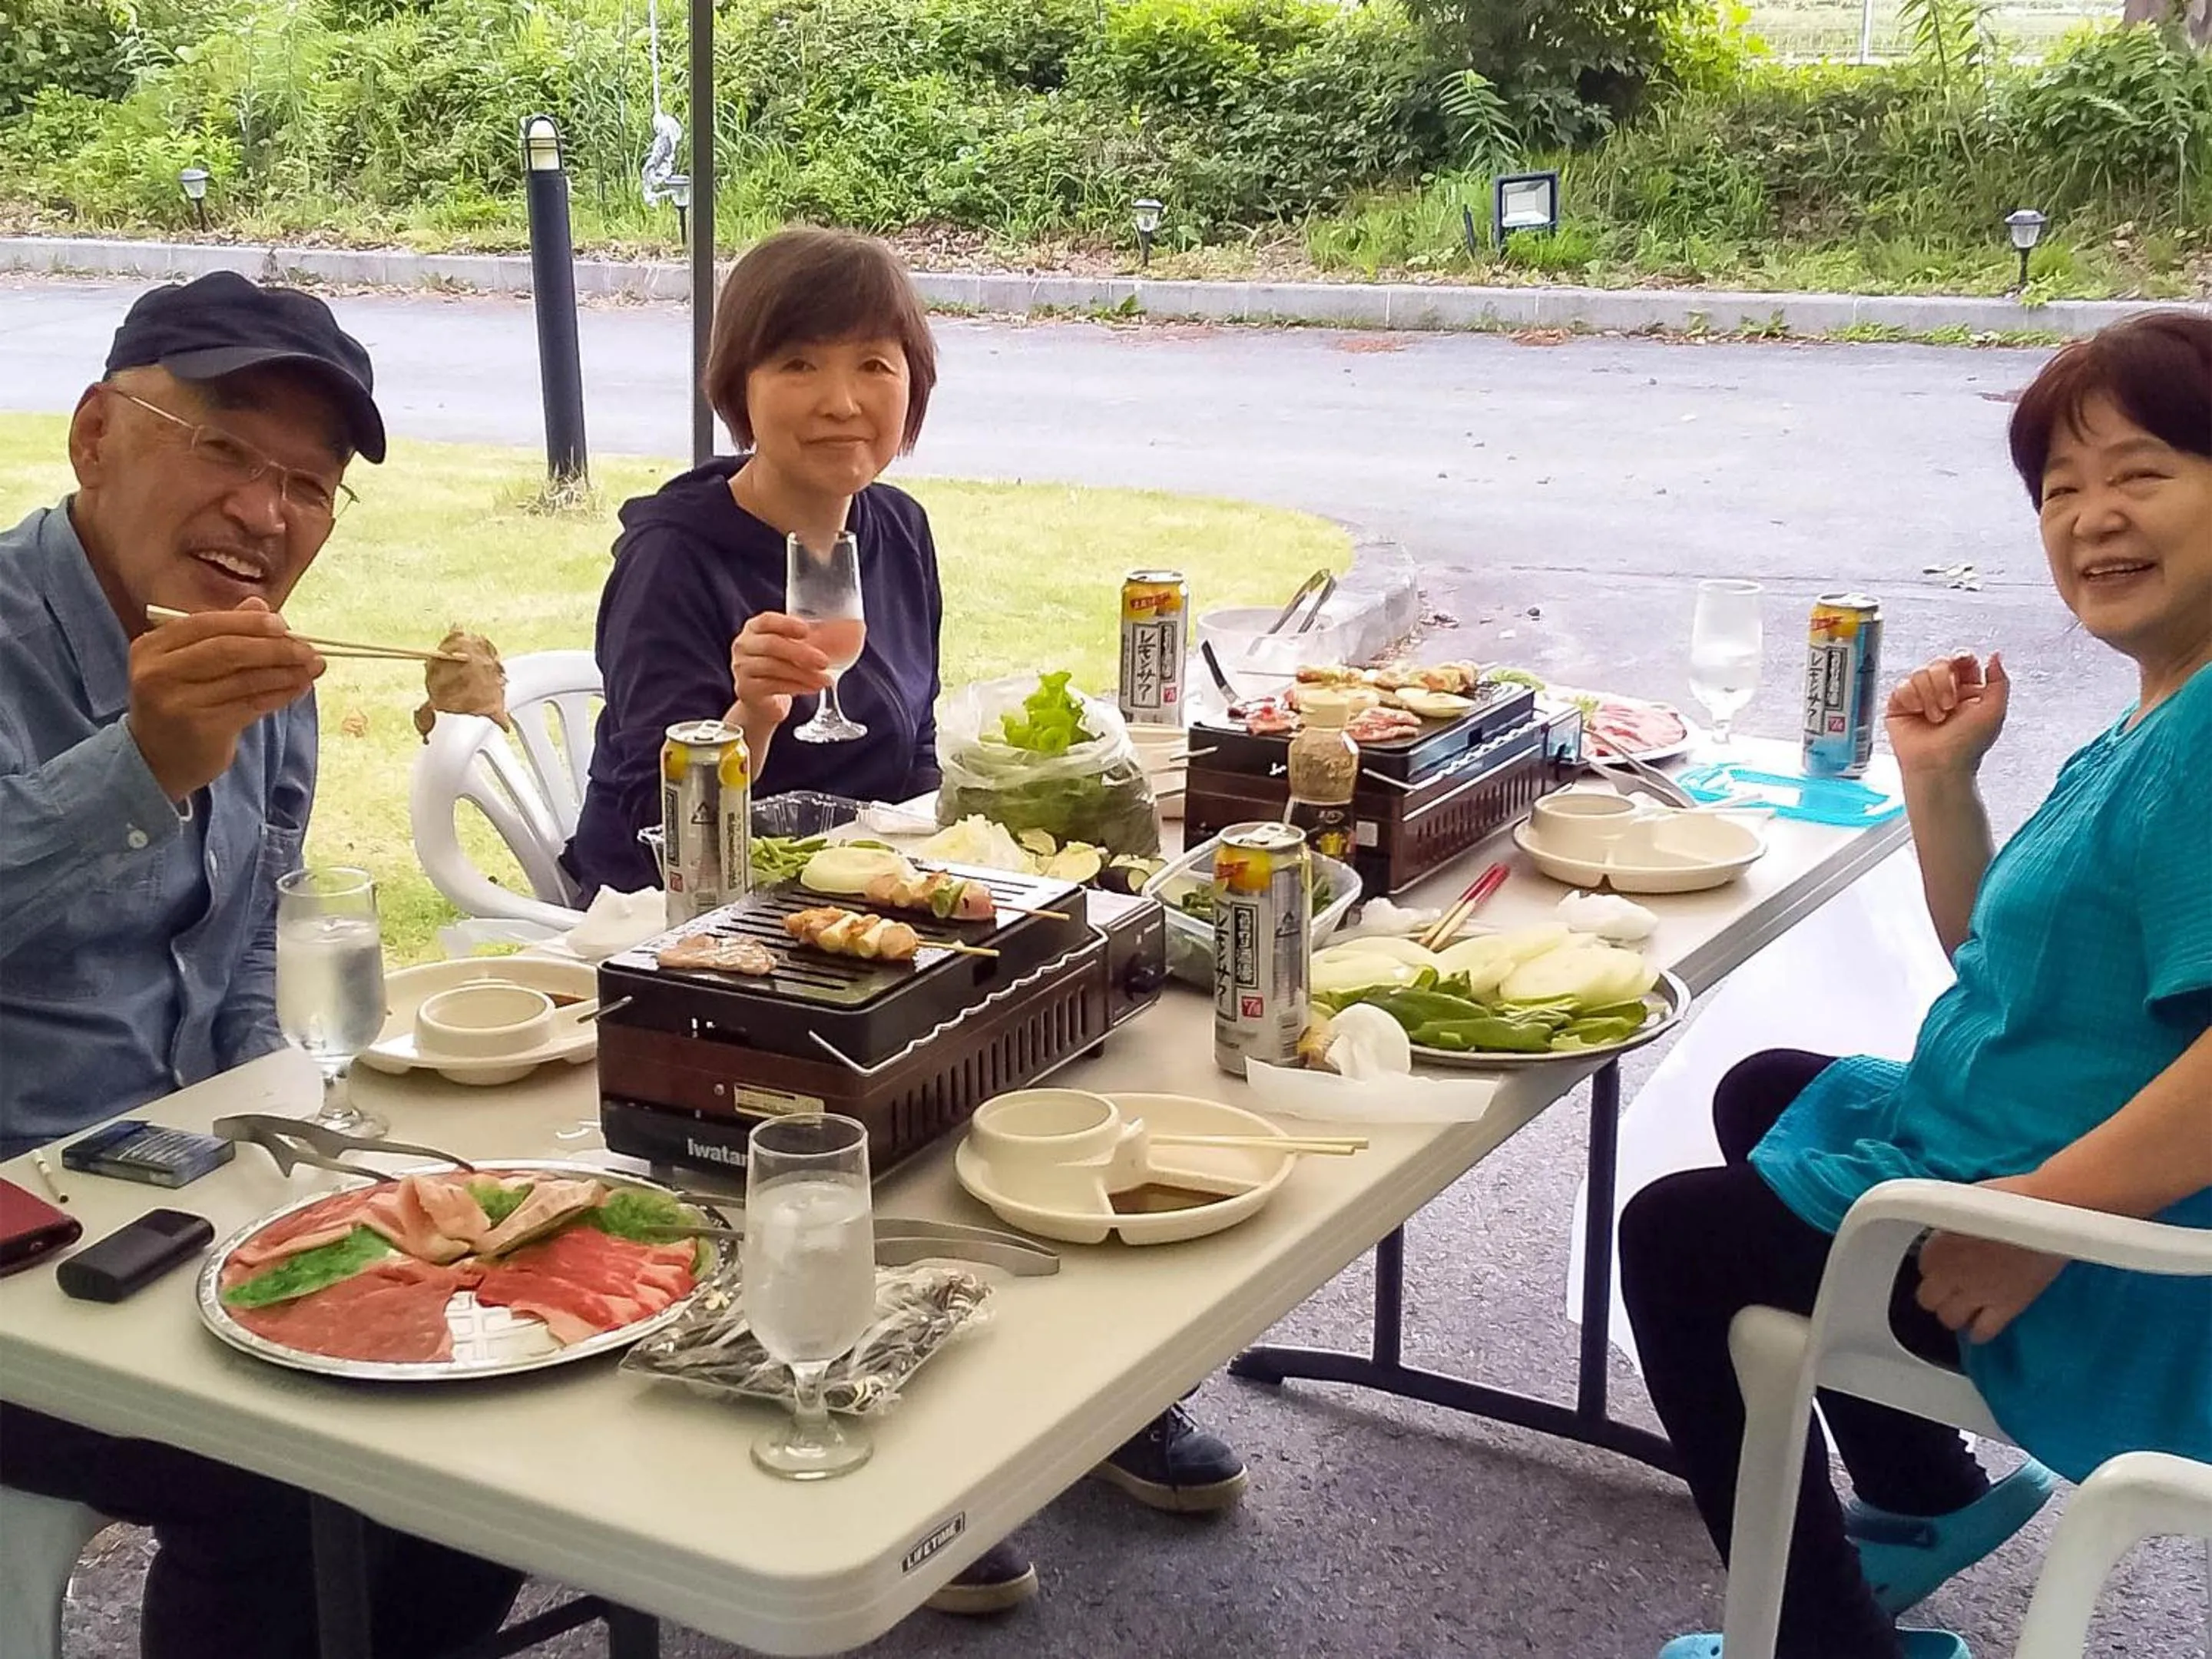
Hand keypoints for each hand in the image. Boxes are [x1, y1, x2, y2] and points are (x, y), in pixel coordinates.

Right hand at [127, 599, 322, 800]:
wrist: (157, 760)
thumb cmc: (180, 703)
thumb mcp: (190, 665)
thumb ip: (222, 633)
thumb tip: (260, 604)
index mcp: (152, 647)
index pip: (205, 623)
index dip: (249, 622)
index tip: (283, 624)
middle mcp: (158, 673)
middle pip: (227, 650)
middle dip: (274, 647)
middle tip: (308, 648)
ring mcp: (177, 703)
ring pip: (245, 679)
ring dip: (286, 671)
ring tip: (313, 667)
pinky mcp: (201, 728)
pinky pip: (251, 704)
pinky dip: (280, 693)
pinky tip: (299, 688)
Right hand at [730, 611, 830, 727]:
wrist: (764, 702)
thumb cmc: (781, 668)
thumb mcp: (791, 650)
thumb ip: (807, 640)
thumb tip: (846, 631)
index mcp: (754, 629)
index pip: (767, 620)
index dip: (787, 624)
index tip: (807, 630)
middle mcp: (744, 646)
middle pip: (772, 644)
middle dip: (801, 652)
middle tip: (824, 662)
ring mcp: (742, 668)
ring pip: (775, 667)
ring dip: (804, 674)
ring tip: (826, 680)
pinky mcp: (746, 689)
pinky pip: (774, 685)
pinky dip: (798, 686)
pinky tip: (813, 688)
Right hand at [1885, 651, 2008, 778]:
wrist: (1940, 764)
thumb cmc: (1968, 744)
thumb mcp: (1995, 711)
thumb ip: (1999, 680)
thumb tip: (1995, 656)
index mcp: (1967, 690)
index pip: (1962, 661)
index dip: (1961, 658)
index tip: (1961, 664)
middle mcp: (1943, 691)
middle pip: (1939, 663)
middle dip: (1945, 682)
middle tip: (1949, 706)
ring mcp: (1920, 698)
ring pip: (1920, 673)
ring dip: (1929, 695)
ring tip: (1935, 718)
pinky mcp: (1900, 705)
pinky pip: (1901, 686)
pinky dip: (1911, 699)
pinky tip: (1917, 715)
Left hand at [1913, 1175, 2066, 1343]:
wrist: (2050, 1209)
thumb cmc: (2013, 1197)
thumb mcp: (1966, 1205)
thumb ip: (1951, 1227)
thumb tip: (1948, 1233)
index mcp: (1938, 1244)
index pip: (1923, 1267)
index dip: (1935, 1268)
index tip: (1945, 1266)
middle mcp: (1951, 1272)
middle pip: (1927, 1299)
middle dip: (1937, 1295)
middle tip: (1950, 1291)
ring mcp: (1977, 1292)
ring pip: (1949, 1319)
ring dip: (1954, 1314)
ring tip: (1964, 1309)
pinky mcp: (2007, 1307)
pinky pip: (1983, 1332)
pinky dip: (1978, 1332)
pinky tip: (1980, 1326)